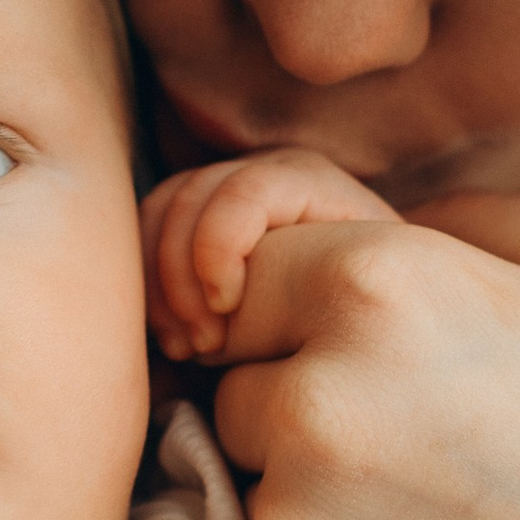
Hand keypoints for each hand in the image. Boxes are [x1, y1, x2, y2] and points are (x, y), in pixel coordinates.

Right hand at [141, 148, 394, 358]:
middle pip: (189, 200)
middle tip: (202, 346)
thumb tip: (262, 315)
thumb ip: (330, 288)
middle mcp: (261, 171)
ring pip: (158, 215)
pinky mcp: (195, 215)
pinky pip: (146, 235)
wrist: (371, 308)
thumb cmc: (373, 308)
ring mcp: (224, 186)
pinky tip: (172, 338)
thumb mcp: (365, 292)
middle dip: (181, 280)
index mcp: (308, 180)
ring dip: (157, 288)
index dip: (218, 247)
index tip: (226, 310)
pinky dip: (148, 288)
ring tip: (185, 347)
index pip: (244, 191)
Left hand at [202, 190, 519, 519]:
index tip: (382, 324)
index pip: (246, 251)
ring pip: (248, 462)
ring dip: (312, 468)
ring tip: (451, 497)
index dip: (304, 283)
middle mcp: (321, 397)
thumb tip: (388, 222)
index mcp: (387, 285)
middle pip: (232, 359)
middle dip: (302, 371)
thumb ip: (480, 219)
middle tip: (431, 415)